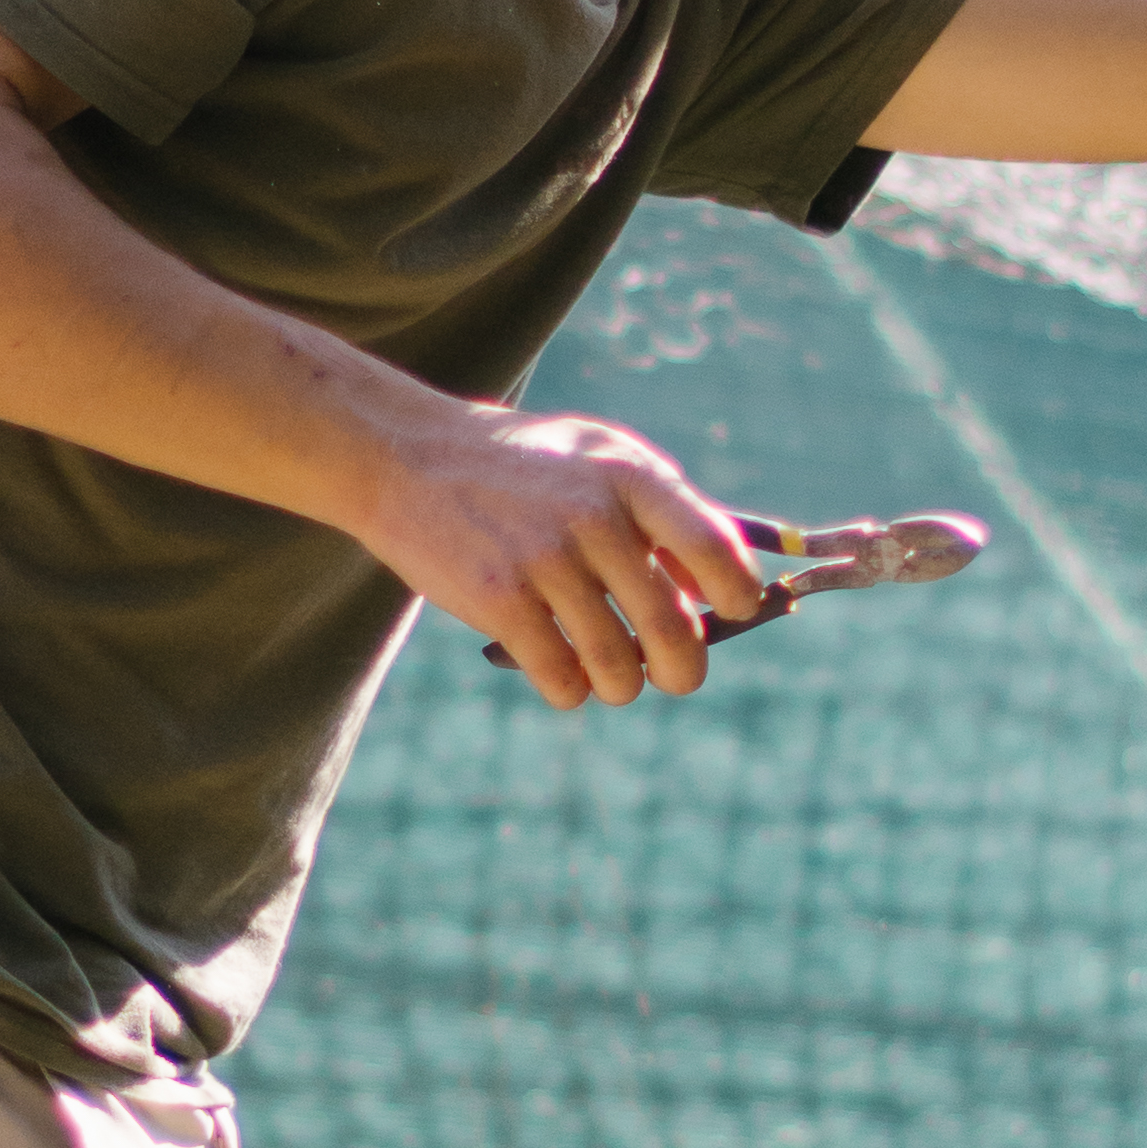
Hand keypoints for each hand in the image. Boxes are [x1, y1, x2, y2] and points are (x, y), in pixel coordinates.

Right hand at [365, 405, 766, 707]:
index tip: (732, 611)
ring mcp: (545, 561)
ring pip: (619, 670)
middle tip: (674, 674)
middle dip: (684, 670)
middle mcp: (595, 517)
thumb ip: (665, 513)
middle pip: (674, 631)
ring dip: (620, 685)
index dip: (738, 595)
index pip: (717, 549)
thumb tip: (715, 595)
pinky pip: (563, 682)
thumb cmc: (523, 468)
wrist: (408, 458)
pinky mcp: (499, 601)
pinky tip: (557, 667)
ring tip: (608, 672)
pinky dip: (569, 690)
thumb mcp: (600, 457)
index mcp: (631, 475)